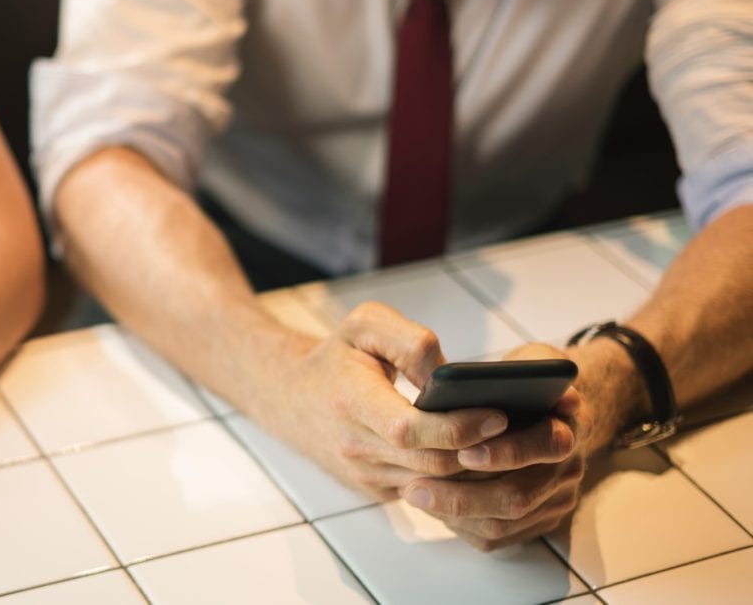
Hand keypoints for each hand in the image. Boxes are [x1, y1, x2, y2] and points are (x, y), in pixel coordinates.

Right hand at [282, 302, 510, 499]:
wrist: (292, 398)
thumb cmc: (337, 357)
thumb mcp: (365, 325)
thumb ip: (411, 342)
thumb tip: (449, 379)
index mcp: (350, 401)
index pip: (410, 429)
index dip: (457, 426)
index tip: (498, 413)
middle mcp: (354, 446)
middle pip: (432, 463)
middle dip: (481, 450)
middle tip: (522, 431)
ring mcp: (364, 475)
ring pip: (435, 484)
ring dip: (475, 469)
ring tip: (512, 444)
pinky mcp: (375, 490)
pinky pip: (427, 491)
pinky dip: (457, 477)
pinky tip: (482, 455)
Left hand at [401, 343, 586, 550]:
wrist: (549, 413)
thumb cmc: (527, 385)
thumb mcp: (532, 361)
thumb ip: (530, 368)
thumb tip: (527, 384)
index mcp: (568, 427)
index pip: (546, 445)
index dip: (506, 452)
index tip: (464, 451)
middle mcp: (567, 469)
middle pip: (518, 497)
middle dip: (463, 495)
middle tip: (416, 487)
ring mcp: (554, 500)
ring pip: (503, 523)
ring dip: (454, 513)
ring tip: (413, 494)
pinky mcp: (536, 521)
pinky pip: (497, 537)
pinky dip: (462, 524)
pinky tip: (432, 506)